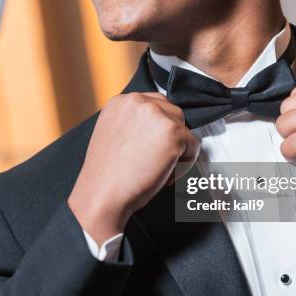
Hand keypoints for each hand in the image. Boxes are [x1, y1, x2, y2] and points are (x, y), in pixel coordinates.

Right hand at [68, 92, 199, 244]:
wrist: (102, 195)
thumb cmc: (107, 173)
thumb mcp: (111, 133)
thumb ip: (132, 122)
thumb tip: (156, 126)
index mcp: (121, 101)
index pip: (155, 104)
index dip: (158, 129)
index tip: (152, 148)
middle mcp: (139, 101)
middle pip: (173, 113)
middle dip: (169, 138)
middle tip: (154, 162)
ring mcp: (157, 115)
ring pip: (184, 129)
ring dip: (177, 150)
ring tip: (157, 169)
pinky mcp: (173, 133)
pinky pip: (194, 146)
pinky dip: (186, 164)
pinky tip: (165, 176)